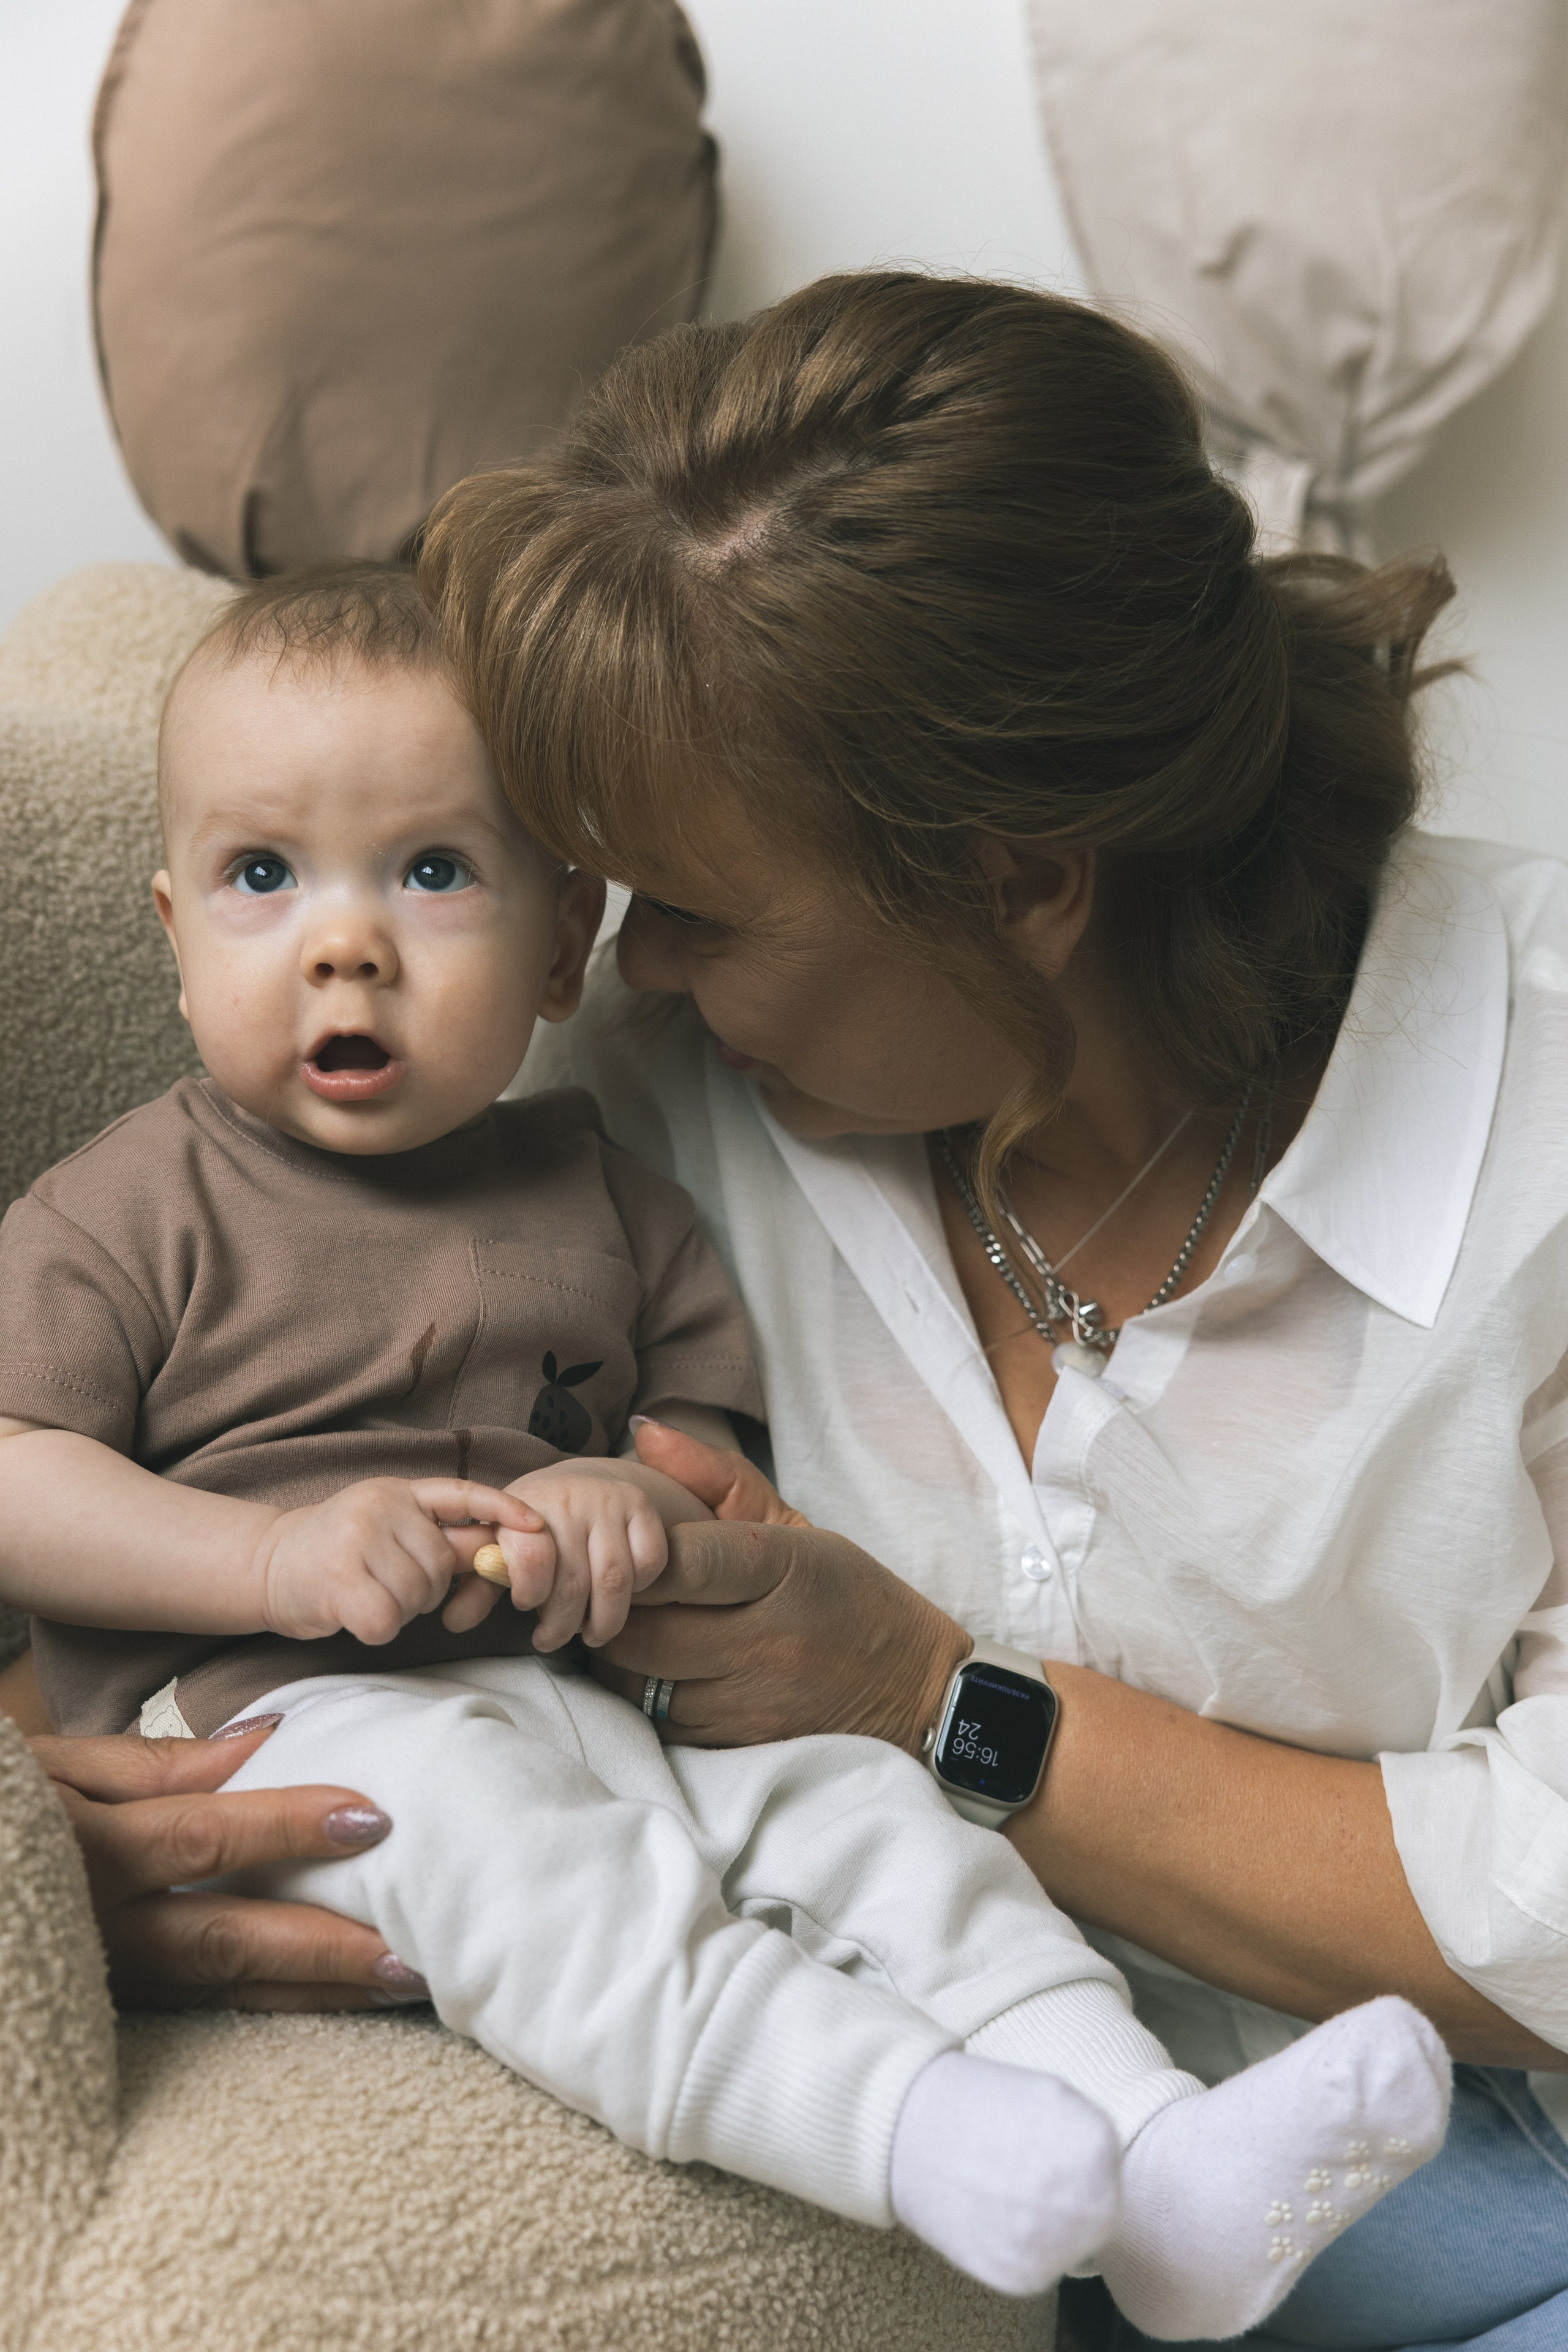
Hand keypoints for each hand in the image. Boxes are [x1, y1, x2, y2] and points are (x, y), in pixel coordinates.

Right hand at [36, 1721, 424, 2011]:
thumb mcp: (50, 1765)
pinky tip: (328, 2003)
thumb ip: (152, 1762)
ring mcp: (95, 1978)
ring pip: (219, 1989)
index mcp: (81, 1847)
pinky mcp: (100, 2008)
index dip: (287, 1826)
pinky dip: (266, 2006)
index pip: (201, 1836)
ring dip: (311, 1991)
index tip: (370, 1815)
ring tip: (395, 1983)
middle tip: (410, 1948)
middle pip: (222, 1938)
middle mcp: (91, 1924)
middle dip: (320, 1947)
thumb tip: (263, 1741)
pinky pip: (197, 2010)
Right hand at [255, 1476, 540, 1642]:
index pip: (462, 1493)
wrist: (266, 1564)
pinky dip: (376, 1628)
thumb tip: (500, 1547)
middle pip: (442, 1566)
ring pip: (416, 1596)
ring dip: (398, 1610)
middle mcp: (379, 1505)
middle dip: (425, 1589)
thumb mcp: (389, 1529)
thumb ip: (439, 1536)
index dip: (503, 1508)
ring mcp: (357, 1538)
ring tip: (367, 1594)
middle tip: (387, 1585)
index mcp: (399, 1490)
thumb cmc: (337, 1553)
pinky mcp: (338, 1578)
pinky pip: (386, 1620)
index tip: (539, 1526)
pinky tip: (353, 1612)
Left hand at [448, 1454, 712, 1651]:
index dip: (530, 1594)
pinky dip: (640, 1588)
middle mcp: (570, 1500)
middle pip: (574, 1583)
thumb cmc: (535, 1526)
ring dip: (604, 1621)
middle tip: (553, 1639)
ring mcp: (610, 1502)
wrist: (582, 1481)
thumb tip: (453, 1623)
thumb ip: (479, 1585)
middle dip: (563, 1625)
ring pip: (615, 1581)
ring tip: (590, 1633)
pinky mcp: (643, 1507)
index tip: (526, 1607)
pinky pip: (649, 1562)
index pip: (531, 1557)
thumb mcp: (501, 1546)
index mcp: (526, 1508)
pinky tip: (621, 1594)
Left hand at [591, 1422, 970, 1748]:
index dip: (637, 1552)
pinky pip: (656, 1717)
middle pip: (642, 1628)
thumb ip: (716, 1476)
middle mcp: (764, 1641)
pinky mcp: (737, 1743)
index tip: (623, 1542)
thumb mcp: (795, 1526)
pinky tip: (655, 1666)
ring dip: (617, 1651)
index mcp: (784, 1571)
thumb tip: (643, 1433)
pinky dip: (641, 1689)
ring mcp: (749, 1701)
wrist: (913, 1690)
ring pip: (636, 1679)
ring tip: (629, 1622)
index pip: (683, 1560)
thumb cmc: (847, 1596)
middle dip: (612, 1604)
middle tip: (608, 1584)